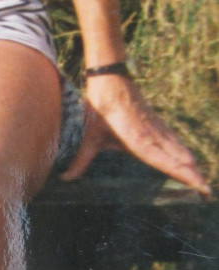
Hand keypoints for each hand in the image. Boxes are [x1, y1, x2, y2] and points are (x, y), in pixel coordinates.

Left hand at [60, 74, 210, 194]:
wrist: (110, 77)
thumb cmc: (99, 106)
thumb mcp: (89, 136)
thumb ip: (81, 160)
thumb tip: (65, 179)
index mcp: (137, 139)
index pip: (163, 160)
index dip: (180, 172)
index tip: (197, 183)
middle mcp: (151, 134)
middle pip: (176, 157)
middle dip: (192, 174)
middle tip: (207, 191)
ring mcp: (155, 127)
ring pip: (177, 148)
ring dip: (190, 164)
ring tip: (202, 181)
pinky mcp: (155, 122)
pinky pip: (172, 139)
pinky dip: (182, 150)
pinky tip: (189, 158)